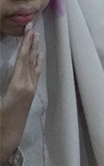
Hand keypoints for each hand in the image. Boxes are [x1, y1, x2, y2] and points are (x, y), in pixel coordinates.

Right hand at [1, 23, 42, 165]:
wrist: (7, 138)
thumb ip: (4, 79)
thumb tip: (15, 66)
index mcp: (18, 85)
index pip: (23, 59)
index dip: (25, 44)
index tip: (29, 30)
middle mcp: (28, 85)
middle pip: (30, 60)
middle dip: (32, 43)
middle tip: (34, 27)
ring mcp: (31, 90)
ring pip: (34, 66)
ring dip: (35, 51)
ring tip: (37, 38)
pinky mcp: (30, 94)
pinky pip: (34, 73)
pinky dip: (35, 62)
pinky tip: (36, 58)